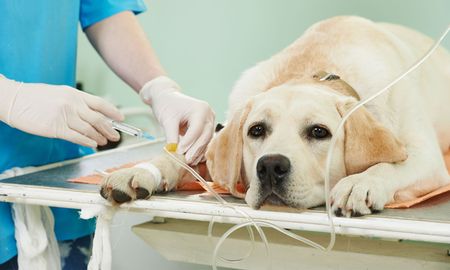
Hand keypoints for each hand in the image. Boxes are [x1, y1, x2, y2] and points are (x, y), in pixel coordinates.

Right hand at [0, 76, 123, 147]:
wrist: (12, 99)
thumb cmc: (33, 97)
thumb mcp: (59, 93)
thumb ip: (75, 102)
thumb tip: (91, 114)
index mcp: (74, 94)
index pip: (100, 103)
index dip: (113, 112)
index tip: (121, 118)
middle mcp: (72, 104)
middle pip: (98, 118)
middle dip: (109, 129)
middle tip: (116, 136)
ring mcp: (64, 115)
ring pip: (89, 129)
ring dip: (99, 137)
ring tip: (104, 142)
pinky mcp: (55, 127)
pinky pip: (76, 137)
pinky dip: (87, 142)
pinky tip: (92, 145)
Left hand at [140, 76, 214, 164]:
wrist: (167, 97)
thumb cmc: (167, 105)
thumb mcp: (167, 120)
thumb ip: (171, 137)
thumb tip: (174, 154)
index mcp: (201, 108)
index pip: (196, 129)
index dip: (188, 143)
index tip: (179, 152)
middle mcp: (209, 114)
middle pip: (205, 136)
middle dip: (195, 149)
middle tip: (186, 161)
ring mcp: (210, 120)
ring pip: (207, 140)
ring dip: (198, 152)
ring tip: (188, 161)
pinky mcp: (207, 127)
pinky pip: (205, 140)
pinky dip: (199, 149)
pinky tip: (193, 158)